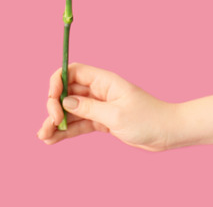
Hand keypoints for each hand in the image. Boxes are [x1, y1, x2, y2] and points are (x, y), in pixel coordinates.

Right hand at [36, 62, 177, 151]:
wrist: (169, 133)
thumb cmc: (148, 119)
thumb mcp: (116, 115)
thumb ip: (89, 108)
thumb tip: (65, 101)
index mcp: (104, 81)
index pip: (72, 72)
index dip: (57, 82)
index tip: (52, 101)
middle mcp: (98, 91)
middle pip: (66, 92)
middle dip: (53, 107)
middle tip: (50, 124)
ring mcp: (98, 106)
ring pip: (70, 110)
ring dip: (56, 122)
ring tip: (43, 137)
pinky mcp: (101, 121)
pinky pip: (78, 123)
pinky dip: (66, 131)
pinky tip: (53, 139)